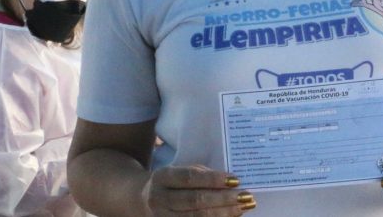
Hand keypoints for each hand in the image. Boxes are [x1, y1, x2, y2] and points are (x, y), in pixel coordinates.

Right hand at [141, 166, 255, 215]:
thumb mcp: (179, 170)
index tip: (235, 179)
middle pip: (194, 200)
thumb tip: (230, 181)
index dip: (213, 180)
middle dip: (223, 199)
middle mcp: (160, 198)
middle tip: (246, 196)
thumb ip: (200, 174)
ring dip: (223, 214)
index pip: (190, 178)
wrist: (136, 197)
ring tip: (243, 208)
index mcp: (163, 177)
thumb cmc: (170, 181)